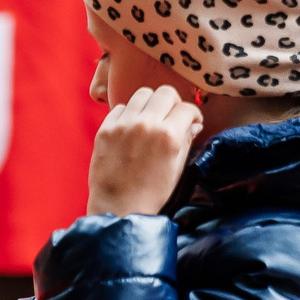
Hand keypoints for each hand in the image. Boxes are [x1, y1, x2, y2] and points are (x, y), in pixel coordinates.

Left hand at [87, 85, 199, 215]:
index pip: (187, 108)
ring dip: (150, 103)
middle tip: (171, 116)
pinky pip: (121, 107)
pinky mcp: (105, 129)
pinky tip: (131, 128)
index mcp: (168, 135)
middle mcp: (146, 124)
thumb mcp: (177, 169)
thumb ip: (186, 141)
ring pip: (142, 94)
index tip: (191, 120)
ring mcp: (123, 124)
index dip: (193, 114)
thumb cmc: (151, 193)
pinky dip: (129, 113)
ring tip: (151, 118)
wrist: (118, 207)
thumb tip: (193, 123)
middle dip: (173, 103)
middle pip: (165, 93)